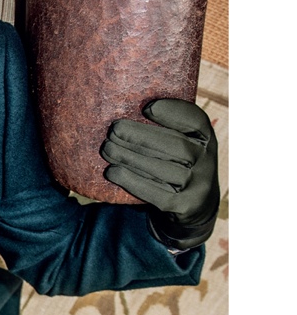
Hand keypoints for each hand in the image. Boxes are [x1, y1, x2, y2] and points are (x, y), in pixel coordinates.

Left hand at [100, 98, 219, 249]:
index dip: (173, 112)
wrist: (196, 206)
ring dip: (130, 157)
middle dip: (141, 136)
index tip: (147, 108)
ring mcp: (198, 185)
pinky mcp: (184, 206)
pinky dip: (132, 181)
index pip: (196, 121)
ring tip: (107, 148)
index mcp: (206, 138)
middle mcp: (208, 161)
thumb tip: (126, 108)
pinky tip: (112, 172)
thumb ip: (166, 128)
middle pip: (176, 146)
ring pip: (162, 169)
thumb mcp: (183, 143)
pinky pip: (156, 193)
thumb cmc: (179, 164)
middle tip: (114, 129)